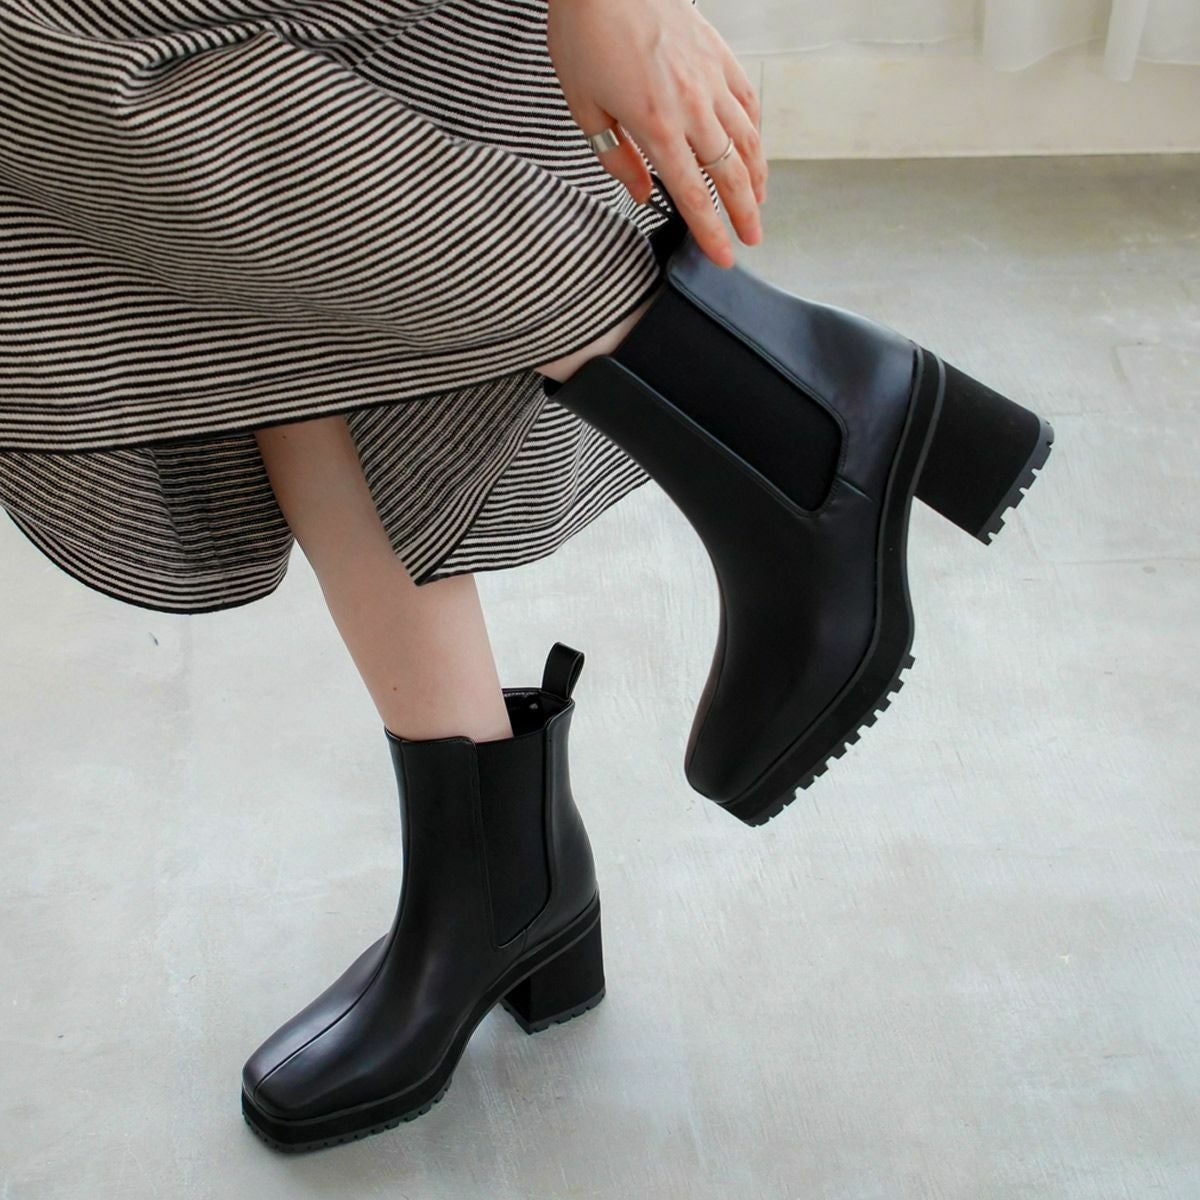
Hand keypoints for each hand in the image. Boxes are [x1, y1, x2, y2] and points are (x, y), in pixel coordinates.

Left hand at [547, 0, 767, 268]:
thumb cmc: (586, 33)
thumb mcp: (584, 105)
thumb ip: (615, 157)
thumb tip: (642, 194)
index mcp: (655, 125)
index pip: (693, 194)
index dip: (711, 231)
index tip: (725, 257)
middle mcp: (692, 106)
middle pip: (729, 174)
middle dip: (744, 214)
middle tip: (753, 240)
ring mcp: (712, 79)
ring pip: (747, 139)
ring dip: (756, 177)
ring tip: (758, 203)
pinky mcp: (720, 55)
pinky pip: (748, 101)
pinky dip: (755, 131)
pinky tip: (753, 149)